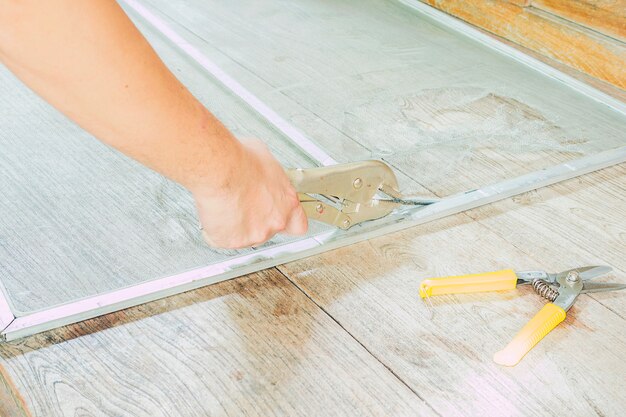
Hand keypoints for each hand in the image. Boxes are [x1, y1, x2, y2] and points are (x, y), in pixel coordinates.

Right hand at [193, 138, 307, 248]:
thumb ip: (268, 177)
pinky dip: (215, 229)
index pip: (298, 225)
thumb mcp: (265, 160)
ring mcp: (255, 234)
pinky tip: (214, 212)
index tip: (280, 218)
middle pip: (268, 229)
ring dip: (235, 225)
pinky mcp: (232, 241)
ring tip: (225, 204)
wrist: (220, 169)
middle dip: (255, 220)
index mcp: (287, 202)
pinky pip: (221, 238)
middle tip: (241, 204)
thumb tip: (262, 173)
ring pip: (245, 236)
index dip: (288, 223)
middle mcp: (275, 221)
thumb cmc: (240, 161)